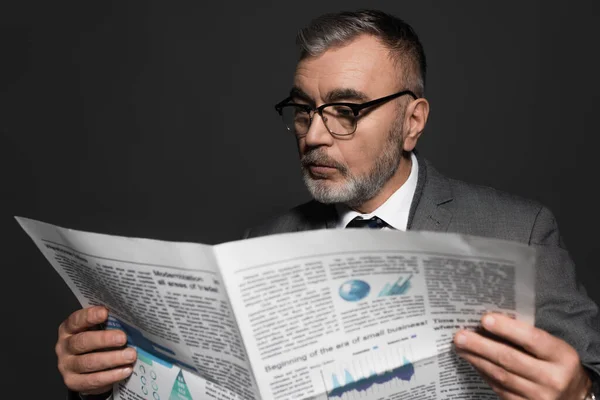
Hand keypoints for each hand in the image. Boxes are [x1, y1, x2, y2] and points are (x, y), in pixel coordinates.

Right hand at [55, 306, 135, 394]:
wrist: (86, 368)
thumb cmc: (95, 341)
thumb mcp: (98, 329)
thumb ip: (106, 323)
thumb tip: (127, 318)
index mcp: (69, 329)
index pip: (76, 320)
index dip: (90, 316)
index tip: (105, 312)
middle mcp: (64, 346)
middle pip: (82, 342)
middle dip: (104, 339)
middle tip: (123, 338)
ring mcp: (67, 365)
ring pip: (88, 362)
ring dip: (112, 359)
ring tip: (130, 355)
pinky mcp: (73, 382)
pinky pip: (92, 380)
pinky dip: (111, 375)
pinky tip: (125, 370)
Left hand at [453, 313, 590, 398]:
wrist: (574, 397)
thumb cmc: (557, 364)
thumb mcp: (553, 347)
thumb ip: (527, 336)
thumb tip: (489, 323)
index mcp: (562, 356)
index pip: (532, 339)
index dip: (507, 329)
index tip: (484, 319)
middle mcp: (553, 379)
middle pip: (509, 359)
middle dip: (480, 346)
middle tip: (459, 336)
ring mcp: (540, 397)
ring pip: (500, 376)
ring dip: (476, 360)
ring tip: (460, 347)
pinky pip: (500, 389)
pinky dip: (484, 374)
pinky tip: (473, 362)